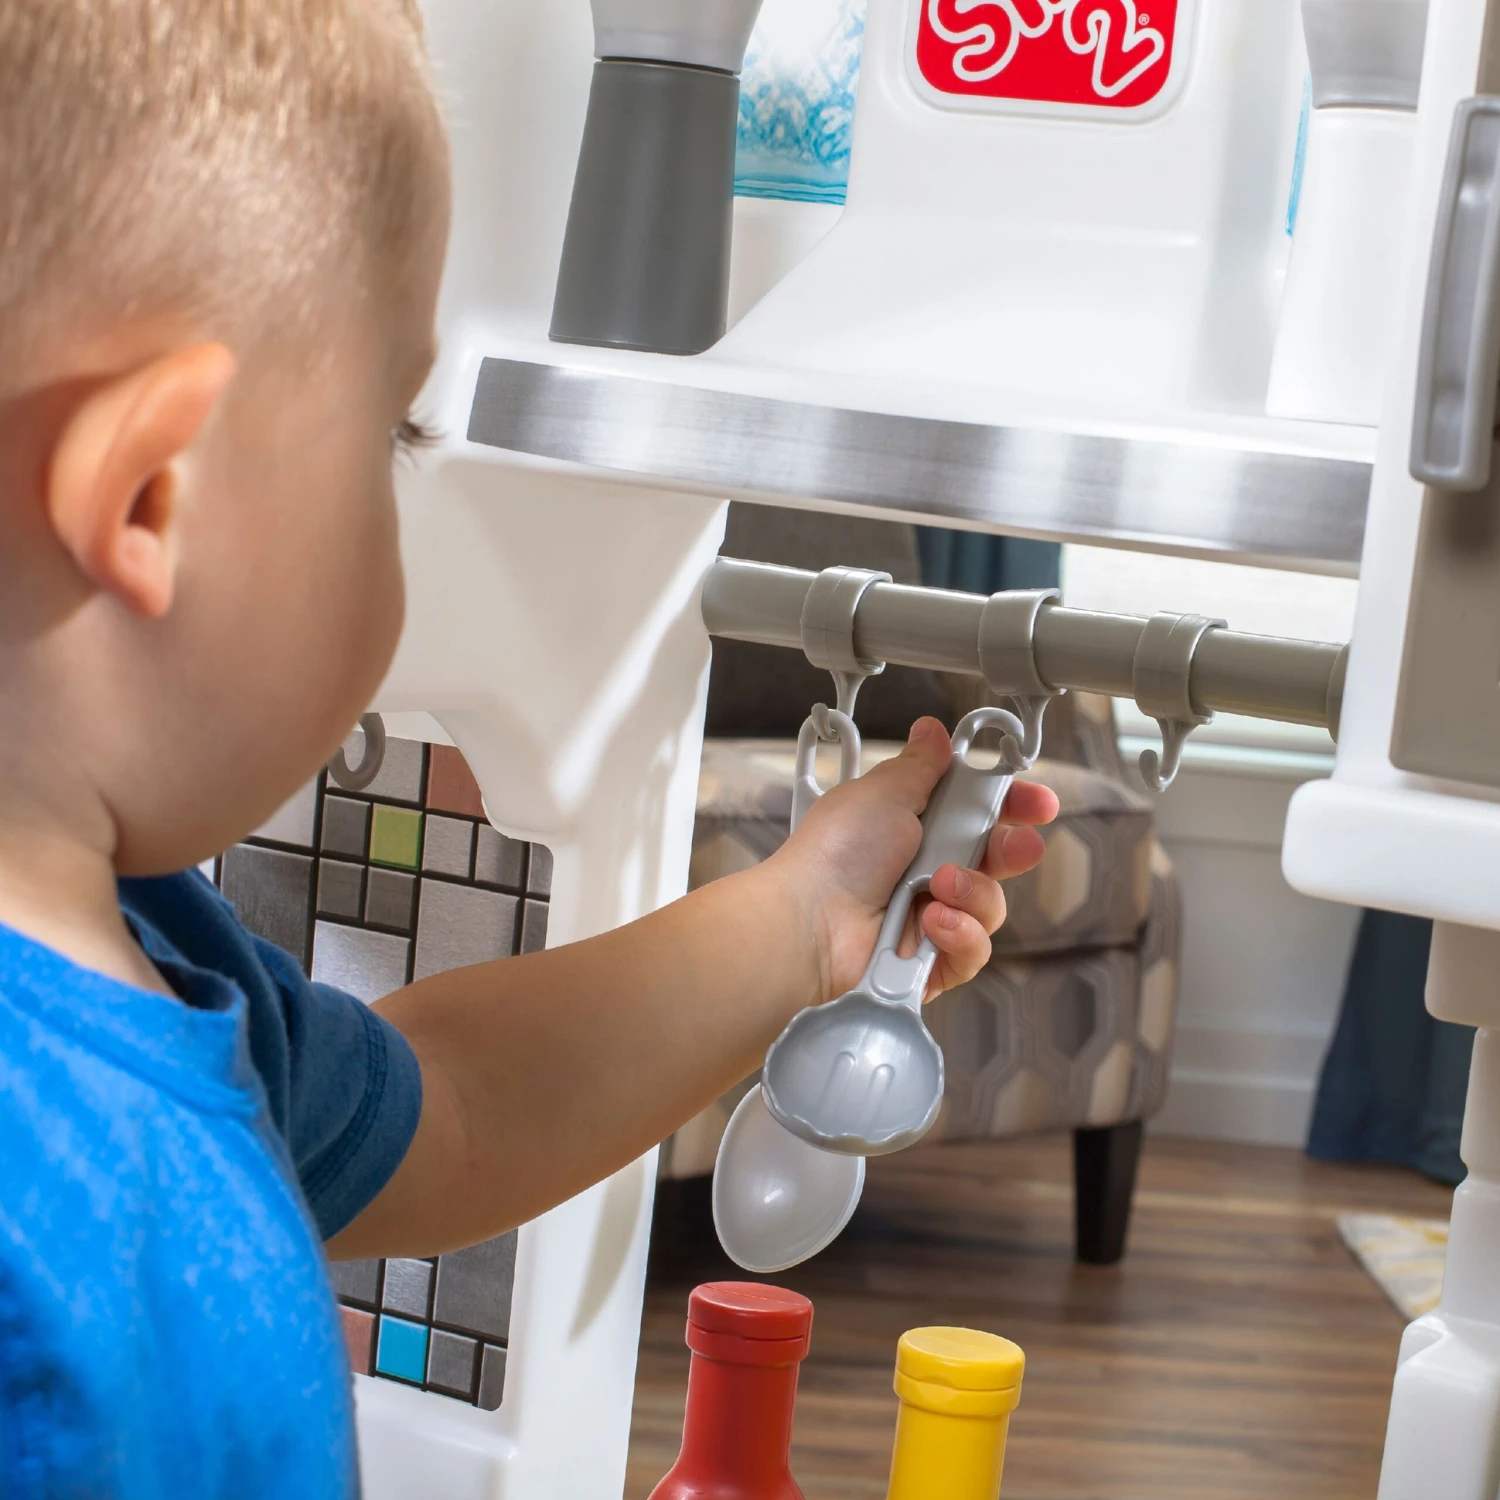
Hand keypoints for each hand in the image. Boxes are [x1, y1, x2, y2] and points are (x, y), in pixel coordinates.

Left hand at [763, 716, 1059, 1004]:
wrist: (809, 921)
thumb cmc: (837, 853)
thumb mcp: (883, 793)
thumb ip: (920, 765)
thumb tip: (932, 730)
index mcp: (916, 826)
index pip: (980, 812)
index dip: (1013, 806)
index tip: (1038, 803)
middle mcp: (926, 872)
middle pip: (995, 861)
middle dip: (1010, 851)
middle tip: (1014, 847)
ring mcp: (930, 919)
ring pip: (990, 907)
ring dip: (973, 893)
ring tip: (937, 887)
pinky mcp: (931, 964)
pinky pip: (973, 950)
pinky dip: (959, 934)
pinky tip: (932, 923)